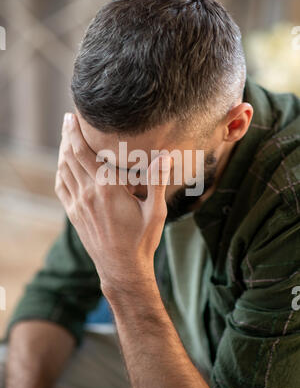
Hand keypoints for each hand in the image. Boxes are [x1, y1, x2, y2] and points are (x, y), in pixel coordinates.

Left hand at [55, 113, 170, 294]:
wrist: (122, 269)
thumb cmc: (141, 241)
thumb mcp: (155, 211)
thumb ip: (157, 181)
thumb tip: (166, 156)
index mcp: (107, 188)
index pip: (83, 152)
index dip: (74, 132)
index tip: (72, 117)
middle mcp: (88, 194)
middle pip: (69, 156)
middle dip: (67, 136)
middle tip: (68, 121)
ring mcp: (78, 205)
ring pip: (63, 170)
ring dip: (62, 152)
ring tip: (66, 139)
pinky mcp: (74, 215)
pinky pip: (62, 187)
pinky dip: (60, 172)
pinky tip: (63, 166)